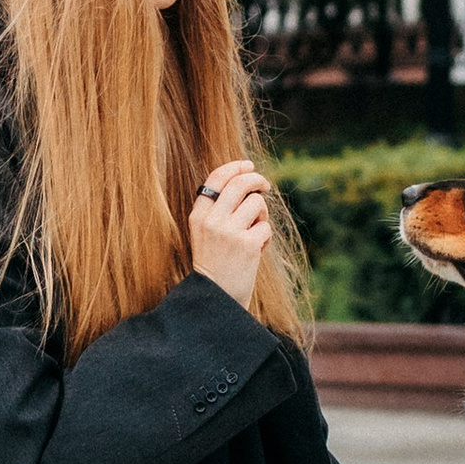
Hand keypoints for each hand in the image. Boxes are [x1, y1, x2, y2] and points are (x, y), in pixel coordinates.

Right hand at [190, 159, 272, 309]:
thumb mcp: (206, 234)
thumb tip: (247, 181)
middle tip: (266, 186)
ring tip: (255, 232)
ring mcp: (229, 232)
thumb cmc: (215, 265)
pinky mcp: (247, 244)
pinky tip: (256, 251)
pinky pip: (265, 226)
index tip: (248, 165)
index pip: (216, 179)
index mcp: (198, 216)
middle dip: (257, 180)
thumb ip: (219, 210)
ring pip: (257, 203)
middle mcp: (211, 221)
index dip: (235, 167)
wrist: (215, 298)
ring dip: (262, 215)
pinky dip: (265, 237)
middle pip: (240, 184)